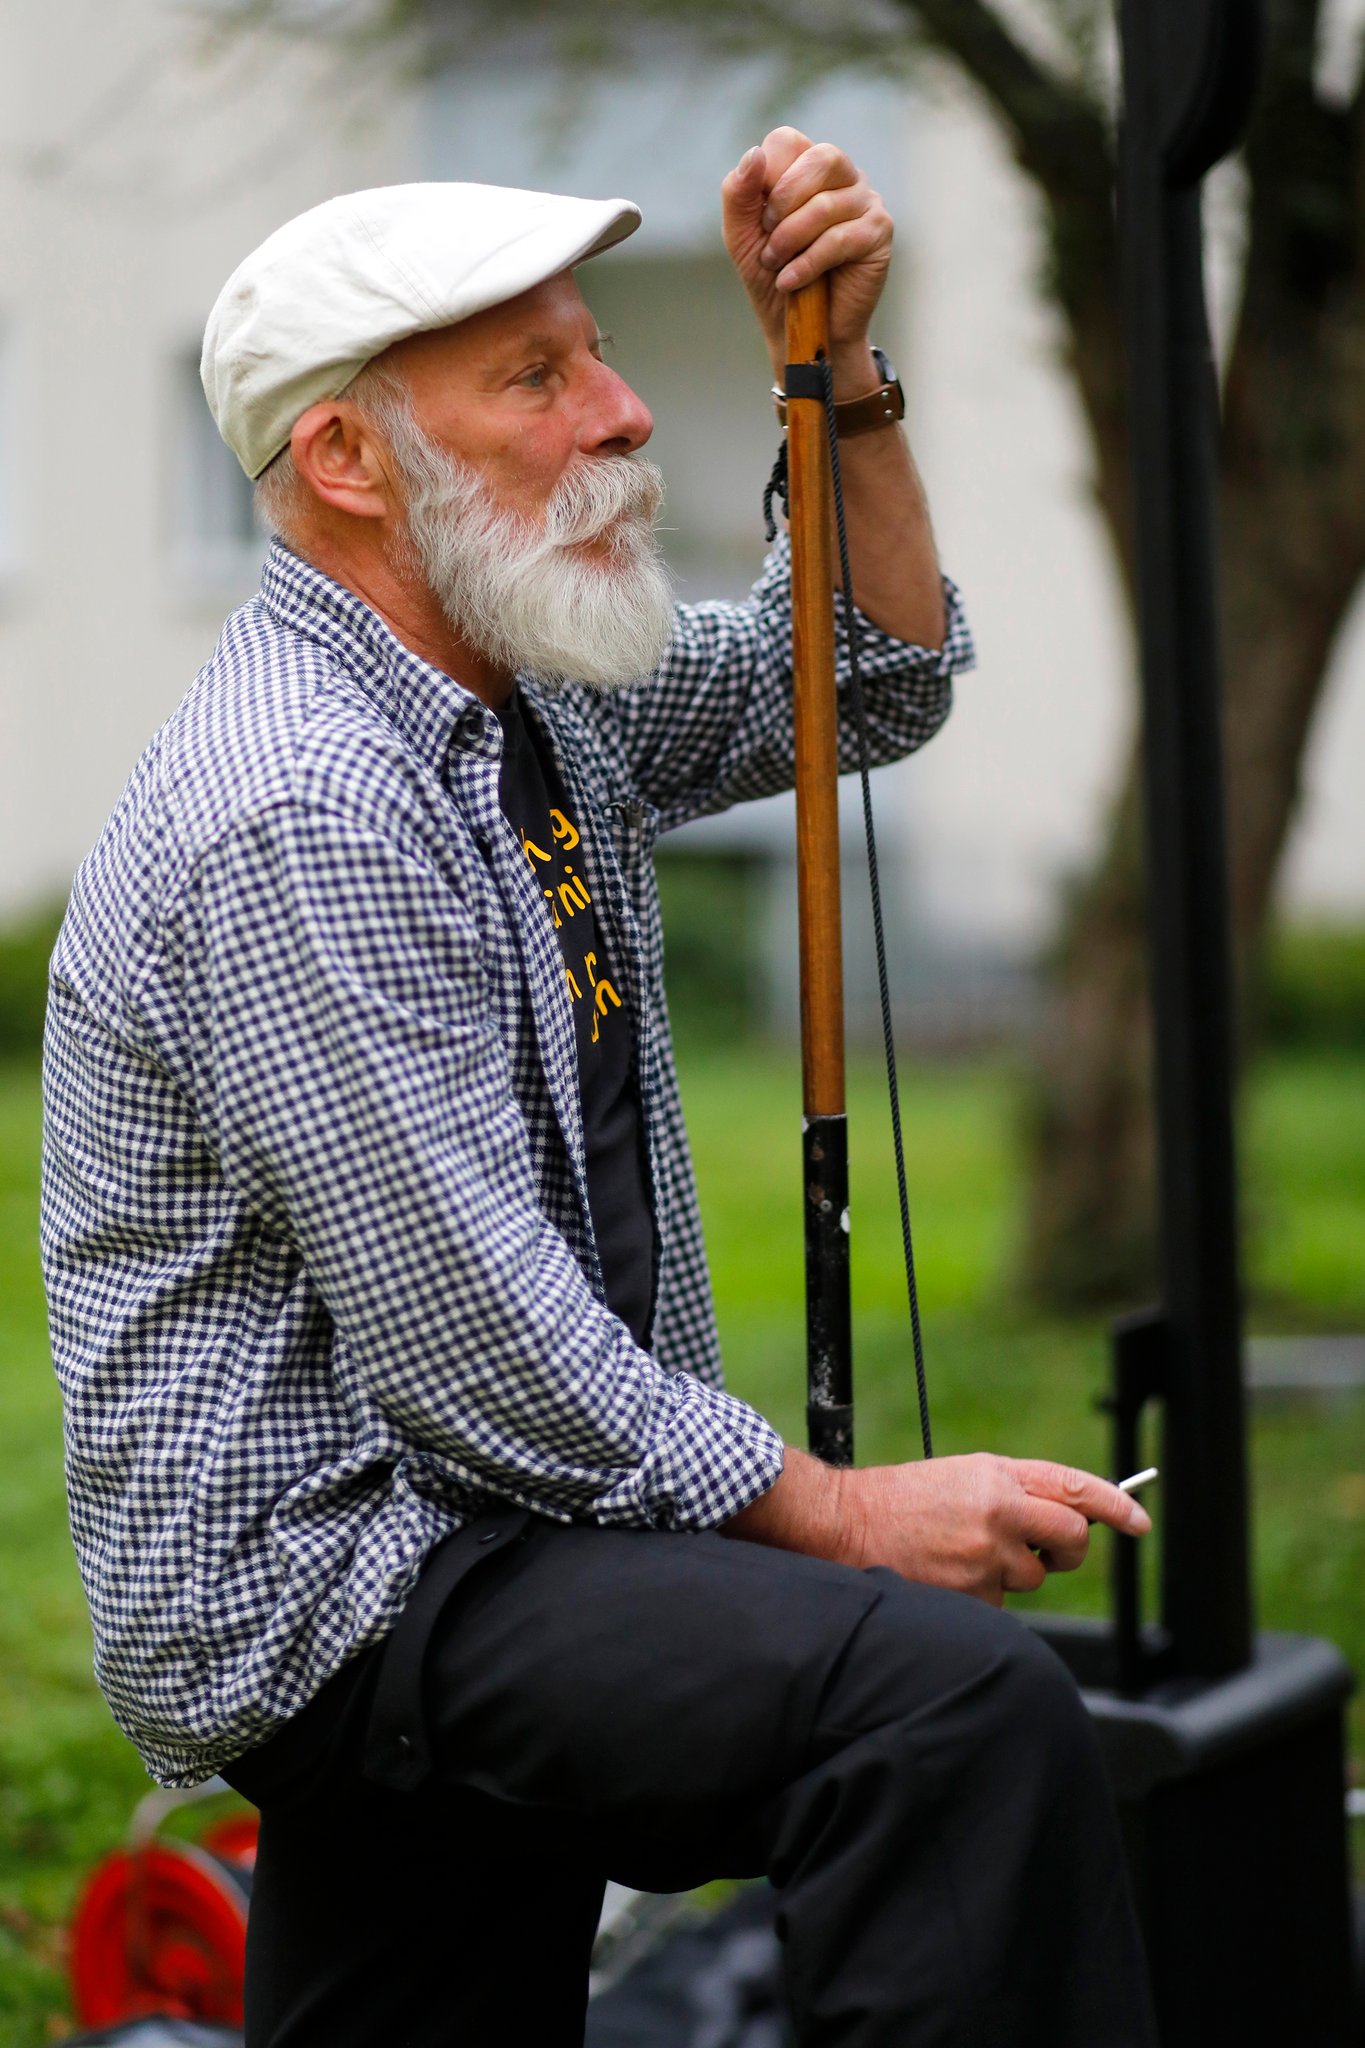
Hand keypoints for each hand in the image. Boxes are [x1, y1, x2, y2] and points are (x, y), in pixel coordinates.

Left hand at [721, 128, 892, 388]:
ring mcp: (866, 201)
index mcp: (808, 167)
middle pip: (818, 158)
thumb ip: (738, 194)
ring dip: (790, 240)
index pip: (787, 141)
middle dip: (782, 204)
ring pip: (825, 204)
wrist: (800, 330)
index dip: (766, 176)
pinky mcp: (879, 233)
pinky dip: (807, 263)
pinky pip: (839, 238)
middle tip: (769, 241)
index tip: (759, 217)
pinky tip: (791, 282)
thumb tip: (755, 154)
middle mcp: (842, 176)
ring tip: (777, 266)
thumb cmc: (774, 277)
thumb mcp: (743, 236)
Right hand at [726, 1449, 1151, 1608]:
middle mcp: (999, 1512)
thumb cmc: (901, 1500)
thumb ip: (1015, 1493)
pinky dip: (979, 1597)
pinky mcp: (970, 1595)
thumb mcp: (962, 1477)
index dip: (1116, 1505)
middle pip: (1070, 1540)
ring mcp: (986, 1557)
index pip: (1076, 1488)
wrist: (843, 1524)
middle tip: (1047, 1553)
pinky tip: (945, 1575)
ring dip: (1007, 1573)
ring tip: (959, 1555)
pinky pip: (998, 1605)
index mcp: (998, 1475)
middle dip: (1067, 1551)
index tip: (1139, 1521)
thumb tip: (1066, 1523)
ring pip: (1030, 1578)